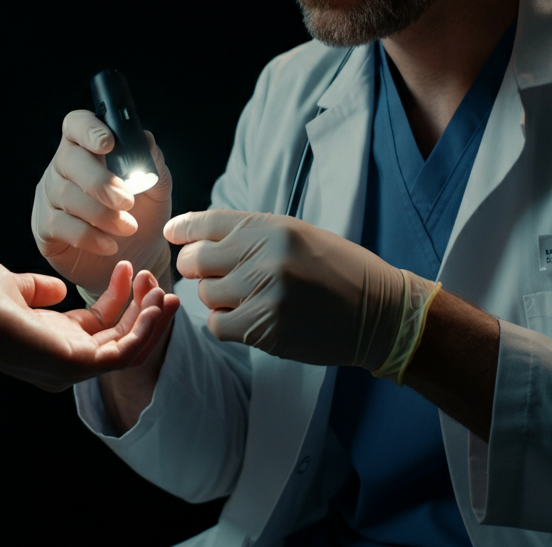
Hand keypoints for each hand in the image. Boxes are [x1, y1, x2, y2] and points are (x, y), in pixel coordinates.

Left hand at [0, 259, 179, 391]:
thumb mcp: (13, 287)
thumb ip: (37, 289)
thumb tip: (58, 288)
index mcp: (49, 339)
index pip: (98, 325)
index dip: (119, 297)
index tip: (129, 267)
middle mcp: (63, 358)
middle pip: (118, 337)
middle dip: (142, 308)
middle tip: (154, 277)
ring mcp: (71, 366)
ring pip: (128, 348)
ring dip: (150, 319)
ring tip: (162, 289)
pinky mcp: (77, 365)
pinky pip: (125, 353)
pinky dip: (146, 330)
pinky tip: (156, 303)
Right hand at [32, 109, 172, 295]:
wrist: (134, 257)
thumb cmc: (142, 215)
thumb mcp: (156, 190)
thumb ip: (153, 164)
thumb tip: (146, 140)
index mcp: (88, 148)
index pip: (77, 124)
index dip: (89, 130)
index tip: (109, 144)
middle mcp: (63, 167)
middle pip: (69, 160)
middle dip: (99, 181)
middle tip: (126, 201)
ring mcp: (49, 196)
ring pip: (66, 196)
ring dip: (102, 214)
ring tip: (128, 227)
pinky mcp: (44, 227)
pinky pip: (61, 226)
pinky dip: (89, 236)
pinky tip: (109, 244)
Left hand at [164, 210, 404, 369]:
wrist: (379, 311)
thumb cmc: (336, 268)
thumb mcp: (295, 233)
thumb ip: (249, 233)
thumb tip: (198, 237)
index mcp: (269, 227)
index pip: (206, 222)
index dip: (183, 228)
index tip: (173, 234)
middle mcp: (263, 256)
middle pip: (197, 260)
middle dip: (195, 267)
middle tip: (209, 273)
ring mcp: (263, 293)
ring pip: (206, 295)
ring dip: (216, 297)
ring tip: (244, 297)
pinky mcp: (267, 329)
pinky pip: (219, 325)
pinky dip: (225, 323)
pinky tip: (247, 319)